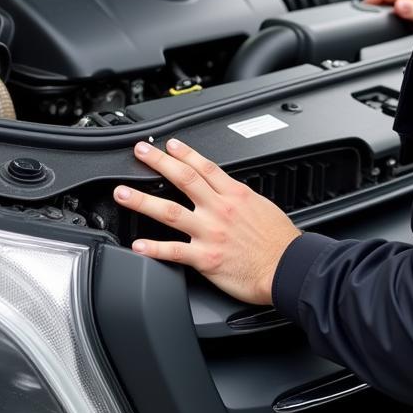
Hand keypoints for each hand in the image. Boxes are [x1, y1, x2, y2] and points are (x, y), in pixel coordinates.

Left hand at [113, 138, 300, 305]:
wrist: (289, 268)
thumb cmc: (281, 242)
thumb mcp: (263, 207)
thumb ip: (241, 199)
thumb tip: (229, 193)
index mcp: (236, 195)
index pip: (205, 167)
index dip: (185, 153)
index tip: (169, 145)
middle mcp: (220, 210)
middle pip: (183, 179)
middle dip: (158, 163)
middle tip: (140, 153)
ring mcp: (210, 232)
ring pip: (170, 211)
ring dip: (142, 201)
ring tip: (122, 194)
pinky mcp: (207, 257)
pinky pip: (174, 251)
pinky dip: (154, 248)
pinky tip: (137, 245)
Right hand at [363, 0, 412, 23]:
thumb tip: (399, 5)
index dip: (368, 3)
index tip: (358, 11)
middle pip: (384, 0)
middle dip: (374, 10)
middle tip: (365, 21)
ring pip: (392, 6)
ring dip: (384, 15)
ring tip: (376, 25)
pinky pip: (399, 13)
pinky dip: (394, 19)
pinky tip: (393, 27)